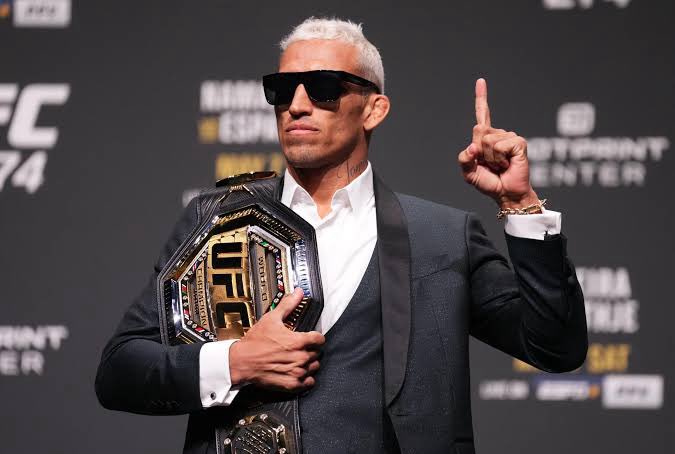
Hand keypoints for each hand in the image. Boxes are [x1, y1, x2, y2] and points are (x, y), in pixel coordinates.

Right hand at [228, 288, 324, 391]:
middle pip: (317, 353)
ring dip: (309, 363)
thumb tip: (298, 293)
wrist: (241, 362)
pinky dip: (306, 378)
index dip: (315, 336)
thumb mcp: (271, 319)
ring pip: (314, 366)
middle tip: (300, 347)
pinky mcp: (292, 384)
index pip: (320, 339)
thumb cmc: (254, 342)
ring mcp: (297, 372)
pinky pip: (309, 382)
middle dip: (310, 349)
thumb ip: (288, 305)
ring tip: (298, 359)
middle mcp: (300, 357)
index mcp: (298, 341)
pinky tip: (298, 372)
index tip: (310, 337)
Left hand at [458, 78, 538, 208]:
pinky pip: (500, 146)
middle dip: (479, 152)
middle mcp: (498, 134)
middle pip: (478, 131)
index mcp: (486, 138)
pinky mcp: (519, 143)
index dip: (481, 98)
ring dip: (490, 158)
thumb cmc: (489, 183)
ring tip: (500, 166)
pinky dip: (500, 159)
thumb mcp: (469, 173)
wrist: (506, 194)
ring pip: (488, 141)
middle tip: (490, 165)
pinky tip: (507, 164)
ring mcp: (509, 137)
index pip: (482, 115)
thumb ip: (464, 159)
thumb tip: (473, 146)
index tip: (481, 81)